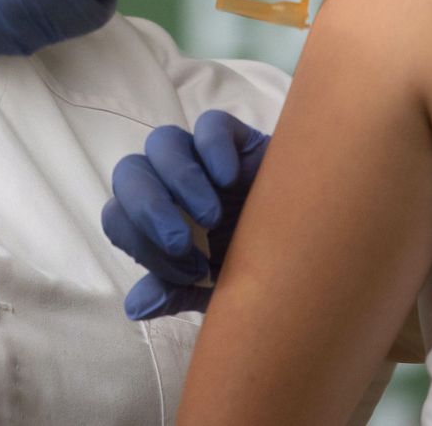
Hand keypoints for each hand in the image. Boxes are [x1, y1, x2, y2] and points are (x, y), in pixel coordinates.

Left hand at [101, 109, 270, 318]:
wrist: (313, 245)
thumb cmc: (258, 266)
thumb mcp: (217, 289)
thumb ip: (177, 292)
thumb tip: (136, 306)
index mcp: (156, 218)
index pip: (119, 218)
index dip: (141, 244)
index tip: (187, 272)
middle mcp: (170, 183)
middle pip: (130, 174)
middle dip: (147, 210)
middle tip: (180, 243)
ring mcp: (201, 157)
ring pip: (162, 143)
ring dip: (178, 180)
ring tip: (211, 217)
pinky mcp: (236, 138)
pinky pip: (210, 126)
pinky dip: (212, 149)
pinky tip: (229, 179)